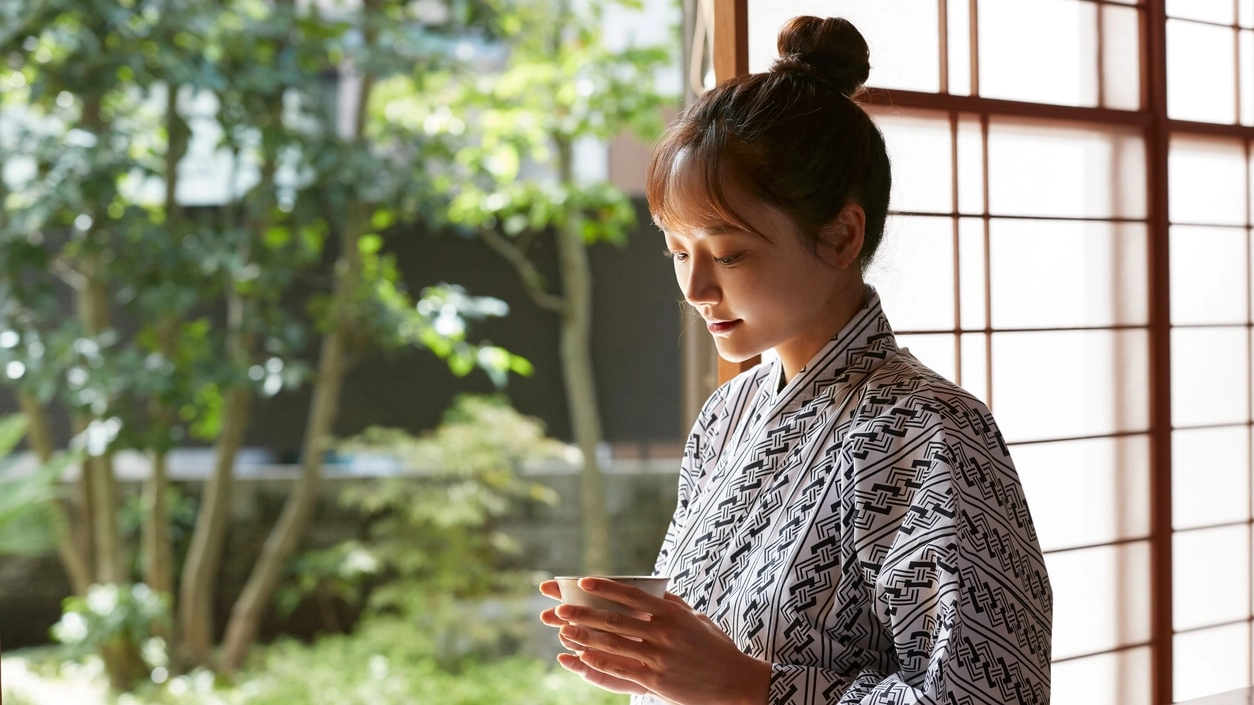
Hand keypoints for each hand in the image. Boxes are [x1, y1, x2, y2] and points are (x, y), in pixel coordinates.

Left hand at [550, 578, 770, 704]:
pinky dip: (600, 661)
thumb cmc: (715, 647)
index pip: (632, 595)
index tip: (582, 582)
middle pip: (616, 619)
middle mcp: (664, 632)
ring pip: (614, 644)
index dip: (605, 588)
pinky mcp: (657, 680)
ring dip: (585, 636)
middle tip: (560, 607)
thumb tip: (651, 587)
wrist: (735, 681)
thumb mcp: (697, 618)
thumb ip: (672, 603)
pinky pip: (622, 668)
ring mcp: (659, 656)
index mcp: (672, 613)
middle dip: (584, 613)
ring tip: (564, 630)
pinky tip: (582, 656)